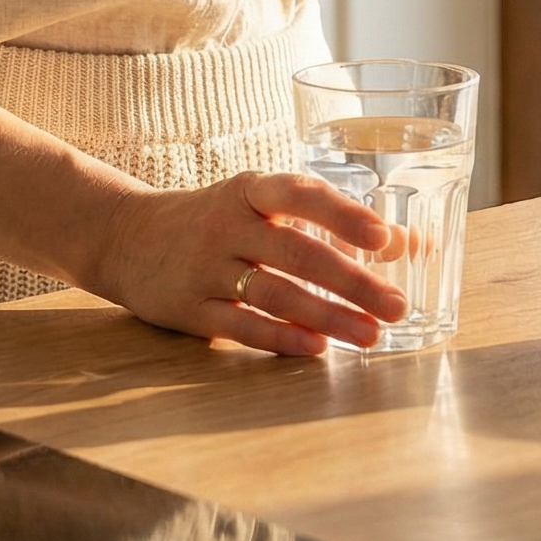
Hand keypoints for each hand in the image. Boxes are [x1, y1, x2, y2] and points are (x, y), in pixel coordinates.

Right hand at [91, 170, 407, 356]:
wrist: (126, 237)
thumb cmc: (216, 220)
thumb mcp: (262, 206)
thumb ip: (331, 222)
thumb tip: (414, 244)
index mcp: (250, 191)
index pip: (298, 194)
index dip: (340, 213)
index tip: (382, 236)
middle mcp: (227, 225)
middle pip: (296, 252)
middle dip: (352, 281)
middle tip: (396, 305)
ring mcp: (206, 268)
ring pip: (274, 294)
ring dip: (327, 316)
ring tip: (371, 335)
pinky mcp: (190, 310)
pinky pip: (241, 327)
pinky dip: (281, 338)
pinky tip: (318, 349)